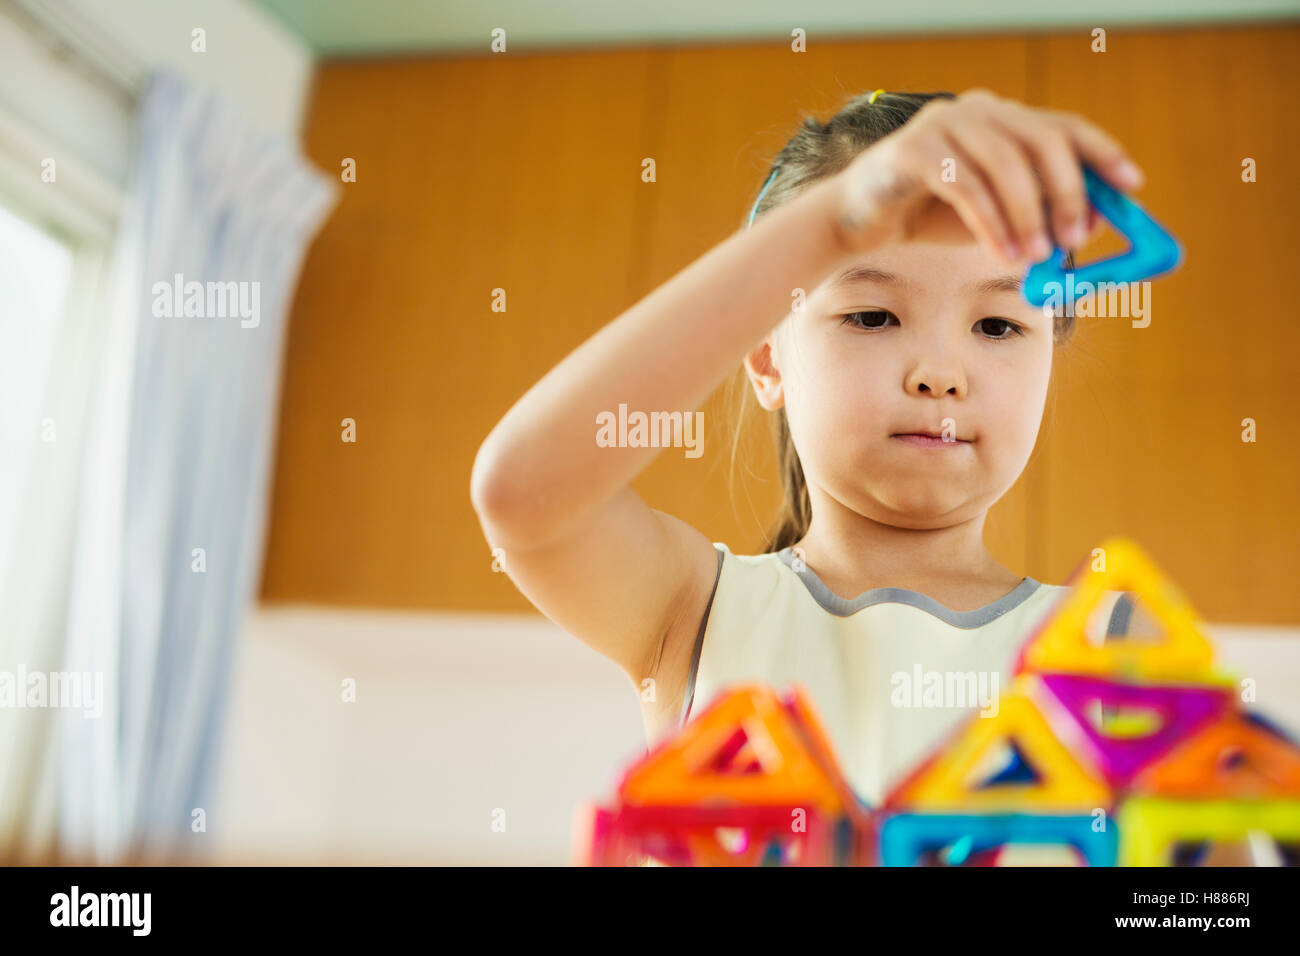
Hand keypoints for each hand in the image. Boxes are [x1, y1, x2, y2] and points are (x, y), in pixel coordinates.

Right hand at [830, 88, 1143, 264]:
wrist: (861, 220)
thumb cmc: (933, 216)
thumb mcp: (999, 215)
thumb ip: (1039, 212)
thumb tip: (1094, 225)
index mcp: (1004, 119)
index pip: (1064, 126)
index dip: (1102, 154)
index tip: (1131, 186)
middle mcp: (978, 111)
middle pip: (1040, 141)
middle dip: (1066, 193)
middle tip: (1076, 239)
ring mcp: (943, 123)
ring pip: (1004, 164)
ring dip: (1027, 217)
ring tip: (1033, 258)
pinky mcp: (913, 150)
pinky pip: (965, 187)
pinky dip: (989, 224)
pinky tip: (999, 252)